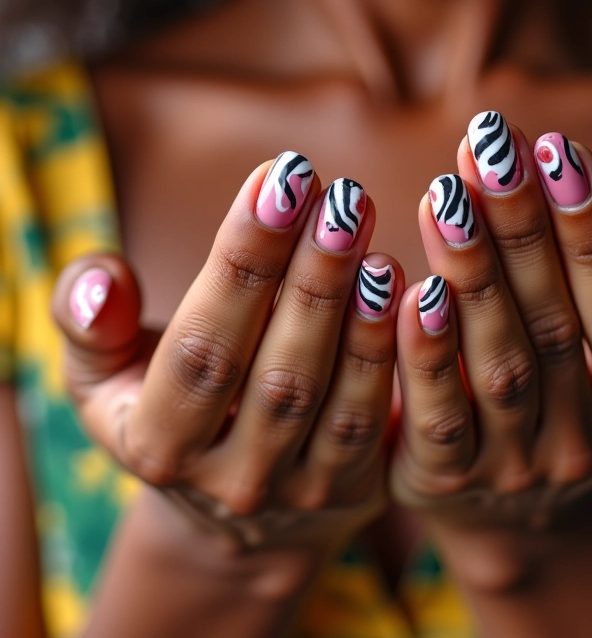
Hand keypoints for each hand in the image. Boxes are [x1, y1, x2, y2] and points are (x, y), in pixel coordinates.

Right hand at [52, 155, 402, 573]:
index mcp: (159, 445)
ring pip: (336, 400)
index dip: (239, 264)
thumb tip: (102, 282)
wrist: (233, 499)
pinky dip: (394, 354)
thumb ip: (92, 327)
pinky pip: (378, 421)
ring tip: (371, 235)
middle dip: (311, 278)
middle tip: (342, 195)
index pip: (200, 351)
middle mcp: (232, 480)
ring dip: (359, 312)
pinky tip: (413, 289)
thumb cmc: (167, 407)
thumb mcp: (105, 376)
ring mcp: (299, 490)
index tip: (275, 179)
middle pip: (277, 374)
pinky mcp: (354, 487)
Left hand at [390, 113, 591, 580]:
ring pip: (497, 365)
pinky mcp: (443, 481)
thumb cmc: (573, 405)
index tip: (558, 147)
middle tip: (490, 145)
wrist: (515, 514)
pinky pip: (435, 418)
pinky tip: (407, 286)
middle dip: (522, 228)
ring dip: (473, 275)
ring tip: (446, 194)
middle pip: (555, 326)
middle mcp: (583, 446)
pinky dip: (424, 352)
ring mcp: (512, 468)